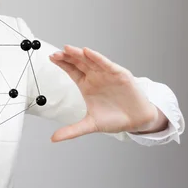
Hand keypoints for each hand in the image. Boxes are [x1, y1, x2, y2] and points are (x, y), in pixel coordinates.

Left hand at [47, 45, 161, 141]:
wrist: (137, 121)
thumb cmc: (114, 119)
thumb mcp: (90, 125)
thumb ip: (72, 130)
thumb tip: (53, 139)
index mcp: (86, 85)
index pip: (71, 71)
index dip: (62, 64)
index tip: (51, 57)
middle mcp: (95, 77)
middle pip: (78, 63)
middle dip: (67, 57)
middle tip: (56, 53)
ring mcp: (106, 74)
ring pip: (90, 61)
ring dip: (79, 54)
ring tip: (68, 49)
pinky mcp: (119, 74)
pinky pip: (106, 64)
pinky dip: (97, 58)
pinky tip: (88, 52)